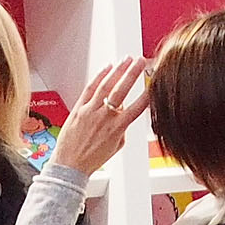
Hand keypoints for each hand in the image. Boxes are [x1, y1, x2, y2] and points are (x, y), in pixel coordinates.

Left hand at [55, 57, 152, 173]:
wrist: (70, 165)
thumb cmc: (91, 159)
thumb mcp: (115, 146)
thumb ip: (122, 128)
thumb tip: (124, 114)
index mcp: (117, 128)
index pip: (137, 108)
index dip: (147, 94)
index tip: (154, 83)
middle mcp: (105, 117)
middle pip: (122, 90)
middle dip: (133, 73)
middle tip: (141, 61)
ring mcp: (91, 111)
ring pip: (106, 85)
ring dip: (118, 70)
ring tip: (126, 59)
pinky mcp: (79, 108)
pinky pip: (90, 88)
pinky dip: (99, 76)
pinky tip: (107, 68)